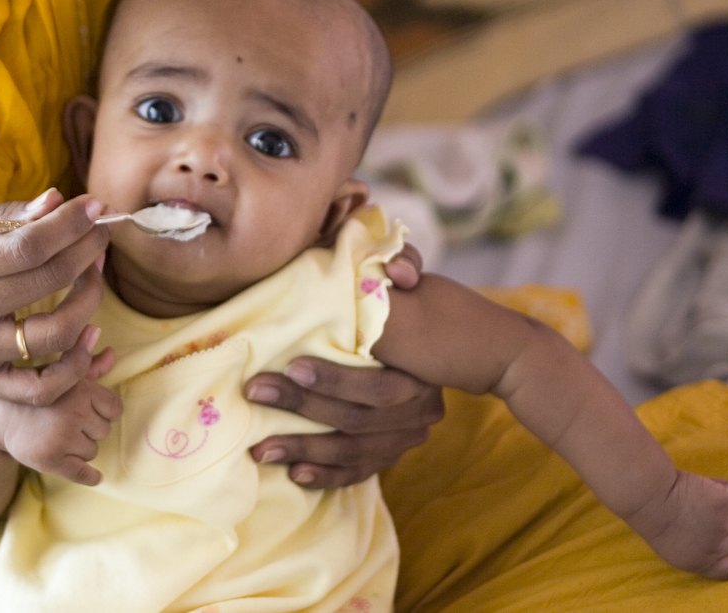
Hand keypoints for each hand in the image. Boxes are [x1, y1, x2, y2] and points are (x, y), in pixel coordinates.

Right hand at [0, 188, 109, 405]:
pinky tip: (87, 333)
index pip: (26, 246)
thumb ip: (0, 216)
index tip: (94, 207)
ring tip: (93, 274)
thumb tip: (57, 201)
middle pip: (45, 283)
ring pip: (53, 336)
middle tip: (99, 233)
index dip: (69, 225)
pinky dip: (74, 366)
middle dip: (85, 252)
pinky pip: (39, 387)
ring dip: (88, 301)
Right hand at [0, 344, 122, 485]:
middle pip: (103, 430)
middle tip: (67, 422)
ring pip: (92, 451)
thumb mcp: (60, 373)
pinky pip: (83, 473)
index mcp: (80, 388)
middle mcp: (73, 412)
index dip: (102, 410)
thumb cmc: (35, 392)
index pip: (114, 408)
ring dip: (81, 448)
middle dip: (89, 429)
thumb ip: (90, 366)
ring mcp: (62, 438)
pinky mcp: (50, 460)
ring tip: (60, 436)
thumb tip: (112, 354)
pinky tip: (94, 476)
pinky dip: (90, 476)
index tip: (87, 409)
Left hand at [245, 242, 441, 487]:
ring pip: (354, 451)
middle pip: (358, 418)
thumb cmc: (414, 304)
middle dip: (302, 407)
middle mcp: (421, 407)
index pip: (376, 386)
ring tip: (260, 448)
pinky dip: (327, 475)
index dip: (333, 380)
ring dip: (304, 450)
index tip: (291, 365)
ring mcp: (410, 434)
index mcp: (420, 370)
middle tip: (256, 392)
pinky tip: (294, 474)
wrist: (472, 345)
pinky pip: (360, 471)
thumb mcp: (404, 279)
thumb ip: (386, 263)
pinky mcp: (395, 451)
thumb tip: (366, 251)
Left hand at [627, 470, 727, 579]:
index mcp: (696, 562)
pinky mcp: (724, 502)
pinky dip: (727, 487)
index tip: (722, 537)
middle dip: (722, 521)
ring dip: (724, 503)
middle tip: (700, 508)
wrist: (645, 496)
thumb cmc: (647, 515)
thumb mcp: (668, 545)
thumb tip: (709, 536)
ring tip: (699, 494)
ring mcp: (722, 525)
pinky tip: (708, 483)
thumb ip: (693, 549)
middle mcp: (714, 548)